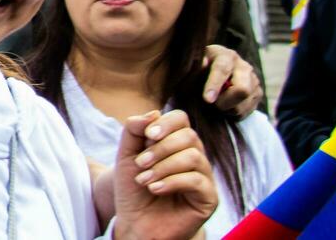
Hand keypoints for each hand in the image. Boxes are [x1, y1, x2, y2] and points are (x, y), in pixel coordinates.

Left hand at [112, 109, 216, 239]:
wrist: (136, 223)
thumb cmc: (133, 189)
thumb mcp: (126, 155)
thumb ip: (134, 130)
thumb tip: (154, 112)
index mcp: (176, 143)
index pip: (180, 119)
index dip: (165, 123)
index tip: (147, 136)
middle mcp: (194, 157)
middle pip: (189, 136)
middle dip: (160, 148)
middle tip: (140, 164)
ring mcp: (204, 177)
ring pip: (193, 157)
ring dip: (163, 166)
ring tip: (144, 180)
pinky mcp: (209, 198)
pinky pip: (197, 180)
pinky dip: (172, 182)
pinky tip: (155, 189)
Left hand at [202, 44, 261, 117]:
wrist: (216, 71)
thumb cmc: (201, 69)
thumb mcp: (195, 65)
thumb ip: (197, 66)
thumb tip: (203, 64)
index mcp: (226, 55)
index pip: (222, 69)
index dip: (215, 85)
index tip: (207, 99)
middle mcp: (243, 66)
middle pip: (242, 89)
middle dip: (225, 102)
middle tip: (212, 104)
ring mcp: (254, 80)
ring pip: (244, 104)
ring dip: (228, 109)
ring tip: (218, 103)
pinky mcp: (258, 93)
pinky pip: (248, 111)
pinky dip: (235, 114)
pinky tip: (226, 106)